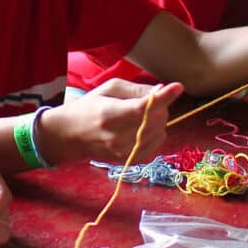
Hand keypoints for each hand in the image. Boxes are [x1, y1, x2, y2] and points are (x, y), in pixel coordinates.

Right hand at [40, 80, 183, 164]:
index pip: (143, 108)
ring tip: (142, 114)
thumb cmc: (88, 107)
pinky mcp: (129, 160)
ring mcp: (124, 152)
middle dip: (159, 106)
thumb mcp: (108, 89)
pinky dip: (156, 133)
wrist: (69, 136)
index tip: (178, 87)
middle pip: (156, 119)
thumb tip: (161, 91)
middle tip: (148, 100)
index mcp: (110, 114)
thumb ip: (136, 89)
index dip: (163, 98)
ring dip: (158, 119)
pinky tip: (144, 127)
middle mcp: (118, 136)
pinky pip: (157, 144)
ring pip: (160, 131)